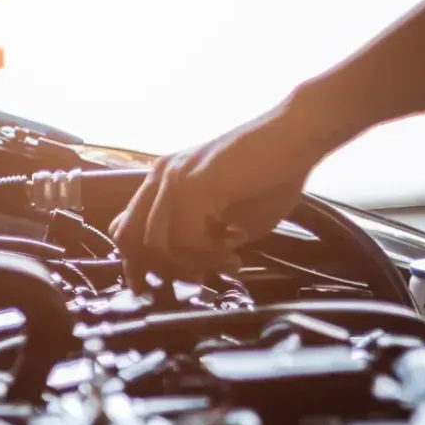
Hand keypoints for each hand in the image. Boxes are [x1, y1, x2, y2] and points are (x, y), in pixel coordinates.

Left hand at [111, 98, 326, 290]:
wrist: (298, 137)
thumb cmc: (275, 173)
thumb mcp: (233, 213)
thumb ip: (207, 236)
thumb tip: (195, 268)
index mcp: (165, 179)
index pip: (126, 228)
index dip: (135, 264)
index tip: (154, 287)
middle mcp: (160, 176)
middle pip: (129, 240)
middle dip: (162, 270)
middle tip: (198, 279)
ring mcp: (174, 179)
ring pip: (156, 245)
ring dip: (192, 264)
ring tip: (225, 262)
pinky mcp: (195, 185)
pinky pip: (186, 239)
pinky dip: (209, 256)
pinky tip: (233, 253)